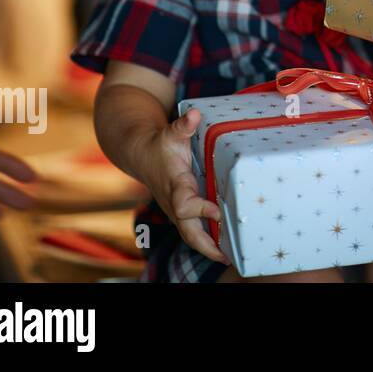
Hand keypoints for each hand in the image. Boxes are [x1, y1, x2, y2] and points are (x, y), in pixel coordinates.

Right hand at [141, 109, 227, 263]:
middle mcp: (175, 203)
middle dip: (205, 244)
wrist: (141, 155)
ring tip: (231, 258)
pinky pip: (194, 231)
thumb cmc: (161, 144)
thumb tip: (193, 113)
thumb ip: (182, 125)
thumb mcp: (170, 133)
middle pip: (188, 230)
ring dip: (208, 248)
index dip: (201, 209)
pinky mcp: (181, 212)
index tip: (218, 210)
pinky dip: (207, 241)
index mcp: (175, 185)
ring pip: (190, 235)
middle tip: (226, 256)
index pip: (185, 205)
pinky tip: (226, 248)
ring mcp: (177, 210)